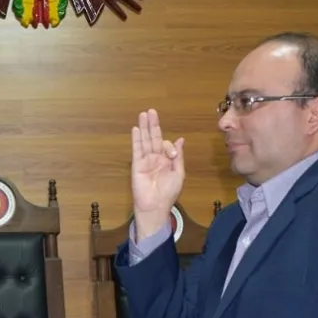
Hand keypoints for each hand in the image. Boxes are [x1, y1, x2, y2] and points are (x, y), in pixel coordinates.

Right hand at [131, 109, 184, 239]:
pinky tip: (136, 129)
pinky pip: (137, 149)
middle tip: (151, 111)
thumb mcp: (178, 173)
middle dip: (153, 125)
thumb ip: (178, 156)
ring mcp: (145, 160)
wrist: (155, 205)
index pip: (166, 145)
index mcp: (166, 160)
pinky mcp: (137, 164)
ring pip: (144, 140)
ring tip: (143, 114)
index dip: (169, 145)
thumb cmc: (168, 192)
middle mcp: (155, 158)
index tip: (170, 153)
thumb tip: (180, 139)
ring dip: (144, 128)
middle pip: (153, 138)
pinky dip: (136, 139)